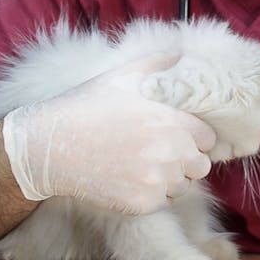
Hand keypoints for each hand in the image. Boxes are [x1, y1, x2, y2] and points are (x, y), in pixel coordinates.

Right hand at [1, 52, 215, 214]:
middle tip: (162, 151)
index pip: (209, 139)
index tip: (177, 134)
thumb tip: (181, 54)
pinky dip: (153, 194)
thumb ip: (159, 64)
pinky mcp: (141, 204)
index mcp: (173, 121)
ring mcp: (156, 182)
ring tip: (145, 164)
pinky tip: (132, 178)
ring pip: (183, 186)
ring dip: (172, 178)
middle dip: (187, 159)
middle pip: (201, 165)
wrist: (51, 146)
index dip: (194, 136)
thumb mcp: (124, 75)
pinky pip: (163, 202)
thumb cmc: (87, 106)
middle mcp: (171, 153)